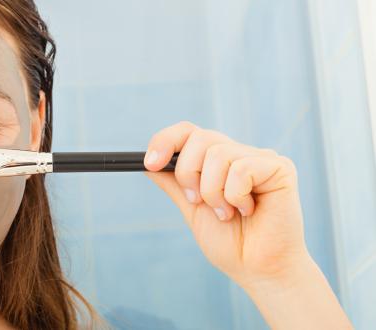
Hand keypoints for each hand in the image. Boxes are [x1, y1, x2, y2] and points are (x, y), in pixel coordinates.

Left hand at [143, 121, 351, 328]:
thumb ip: (174, 184)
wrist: (258, 270)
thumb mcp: (192, 209)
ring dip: (213, 192)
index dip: (165, 141)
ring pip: (218, 153)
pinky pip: (241, 169)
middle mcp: (240, 154)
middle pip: (199, 138)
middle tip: (197, 201)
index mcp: (218, 161)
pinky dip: (235, 196)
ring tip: (227, 213)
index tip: (150, 164)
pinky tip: (248, 211)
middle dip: (188, 174)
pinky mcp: (280, 168)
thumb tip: (149, 165)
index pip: (188, 132)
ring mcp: (261, 159)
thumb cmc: (230, 243)